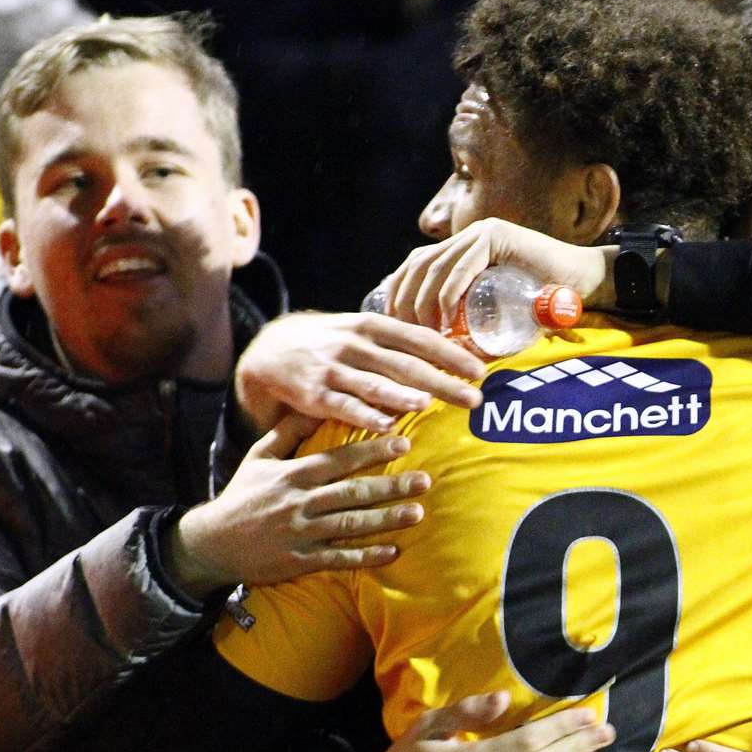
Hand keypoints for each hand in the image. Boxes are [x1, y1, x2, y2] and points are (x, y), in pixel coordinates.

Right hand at [167, 415, 426, 596]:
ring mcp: (301, 533)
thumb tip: (310, 404)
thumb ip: (286, 433)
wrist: (211, 543)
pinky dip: (366, 555)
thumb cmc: (241, 496)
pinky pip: (339, 557)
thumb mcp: (257, 459)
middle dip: (391, 486)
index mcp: (293, 475)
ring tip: (418, 512)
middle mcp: (300, 502)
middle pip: (352, 492)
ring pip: (351, 524)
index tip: (403, 443)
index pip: (339, 459)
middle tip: (426, 479)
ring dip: (386, 519)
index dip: (372, 451)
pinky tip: (393, 551)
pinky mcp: (301, 560)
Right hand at [234, 311, 486, 434]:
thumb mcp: (363, 332)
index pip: (420, 339)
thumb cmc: (333, 343)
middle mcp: (355, 344)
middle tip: (475, 399)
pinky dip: (366, 416)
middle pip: (406, 364)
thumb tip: (453, 352)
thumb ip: (400, 343)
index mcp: (373, 326)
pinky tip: (387, 426)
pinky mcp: (315, 393)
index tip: (481, 370)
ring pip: (375, 383)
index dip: (451, 354)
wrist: (271, 350)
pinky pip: (345, 406)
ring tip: (429, 405)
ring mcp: (334, 368)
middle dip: (443, 381)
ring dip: (403, 396)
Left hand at [386, 217, 609, 333]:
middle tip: (403, 333)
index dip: (400, 291)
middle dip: (404, 298)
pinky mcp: (498, 238)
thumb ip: (474, 316)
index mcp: (464, 246)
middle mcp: (470, 234)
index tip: (394, 323)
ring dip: (424, 301)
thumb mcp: (499, 308)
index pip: (419, 264)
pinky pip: (462, 267)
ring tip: (424, 332)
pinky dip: (448, 294)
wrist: (587, 282)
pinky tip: (446, 320)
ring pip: (435, 265)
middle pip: (420, 263)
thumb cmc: (548, 302)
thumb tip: (444, 350)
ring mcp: (484, 233)